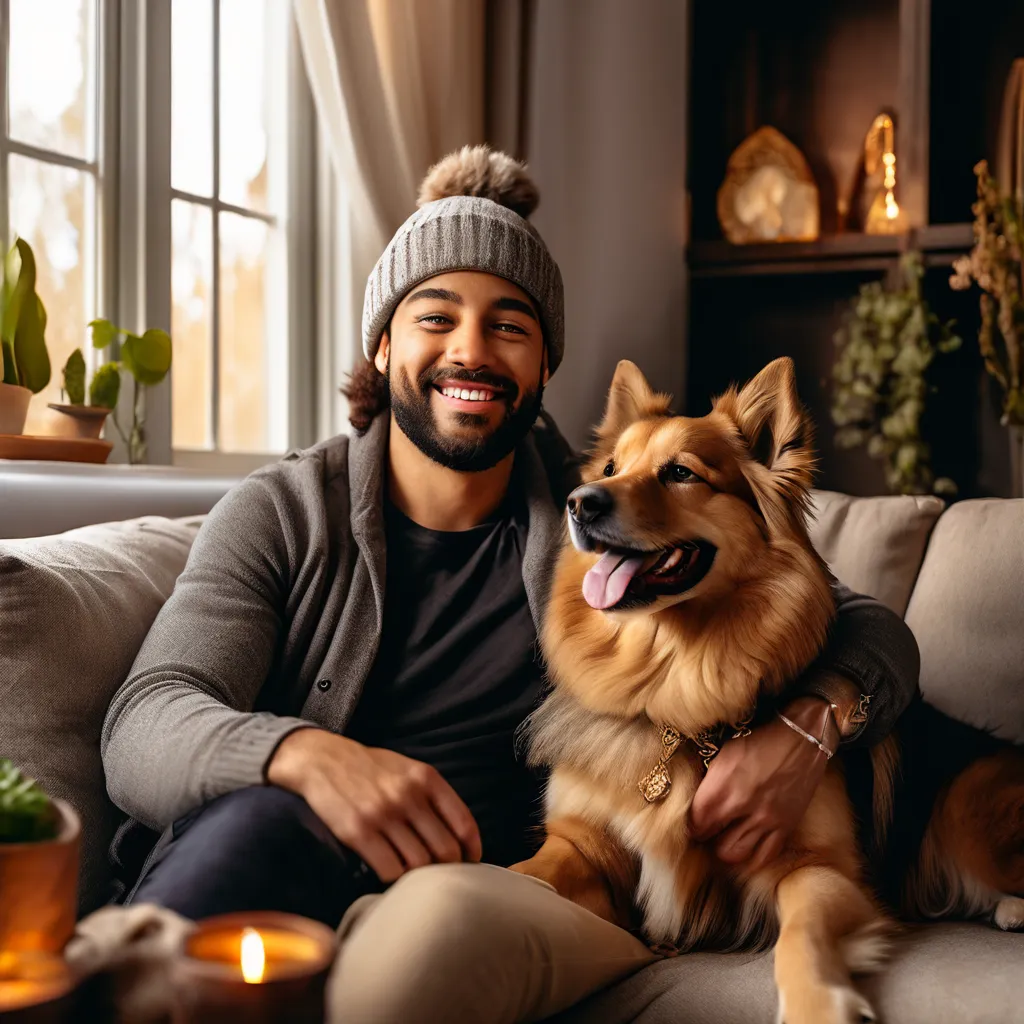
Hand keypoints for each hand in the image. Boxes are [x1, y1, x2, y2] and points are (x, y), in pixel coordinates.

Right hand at [267, 729, 481, 881]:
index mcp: (426, 778)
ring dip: (420, 876)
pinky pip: (390, 869)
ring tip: (415, 875)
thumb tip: (460, 835)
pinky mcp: (359, 832)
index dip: (472, 849)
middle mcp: (408, 795)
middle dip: (447, 868)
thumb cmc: (369, 768)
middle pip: (445, 849)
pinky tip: (390, 871)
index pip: (463, 823)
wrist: (321, 760)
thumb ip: (432, 795)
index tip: (470, 862)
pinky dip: (394, 878)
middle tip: (441, 875)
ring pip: (419, 864)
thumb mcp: (407, 769)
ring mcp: (383, 814)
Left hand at [688, 698, 834, 871]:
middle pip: (713, 840)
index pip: (696, 820)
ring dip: (726, 849)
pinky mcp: (786, 826)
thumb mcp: (725, 753)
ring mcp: (766, 818)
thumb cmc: (761, 741)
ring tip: (724, 840)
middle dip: (705, 838)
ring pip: (735, 854)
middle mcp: (742, 804)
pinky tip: (746, 847)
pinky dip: (751, 857)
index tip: (692, 823)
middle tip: (706, 832)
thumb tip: (697, 802)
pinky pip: (764, 856)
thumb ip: (711, 781)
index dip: (690, 825)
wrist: (801, 738)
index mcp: (723, 783)